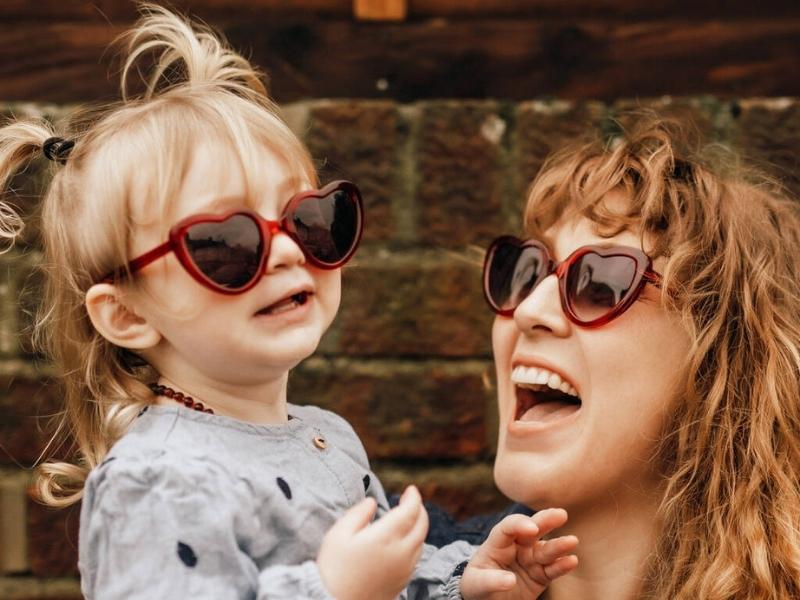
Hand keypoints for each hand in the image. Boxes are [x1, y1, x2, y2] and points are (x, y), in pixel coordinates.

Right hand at [317, 485, 428, 599]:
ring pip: (422, 541)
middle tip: (410, 499)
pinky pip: (416, 556)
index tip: (410, 489)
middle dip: (419, 508)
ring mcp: (404, 569)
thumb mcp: (339, 534)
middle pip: (422, 525)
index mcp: (386, 537)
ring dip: (419, 525)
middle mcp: (401, 553)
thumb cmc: (333, 568)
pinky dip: (416, 542)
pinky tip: (404, 540)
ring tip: (408, 517)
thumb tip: (372, 502)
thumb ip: (358, 513)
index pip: (410, 511)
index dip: (414, 497)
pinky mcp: (402, 582)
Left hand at [460, 508, 577, 599]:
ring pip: (546, 550)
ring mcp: (530, 559)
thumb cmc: (477, 585)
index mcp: (498, 542)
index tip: (532, 529)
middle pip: (532, 530)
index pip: (509, 527)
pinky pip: (552, 569)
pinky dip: (562, 566)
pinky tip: (572, 561)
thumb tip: (510, 580)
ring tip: (572, 540)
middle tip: (561, 514)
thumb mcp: (476, 583)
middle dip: (546, 520)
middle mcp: (517, 546)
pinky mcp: (541, 575)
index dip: (520, 524)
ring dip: (559, 545)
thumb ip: (490, 580)